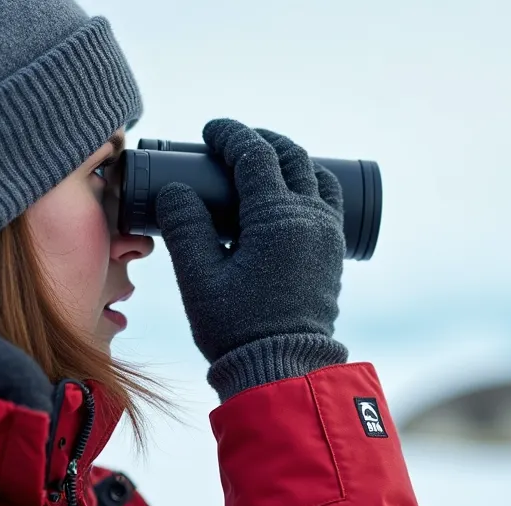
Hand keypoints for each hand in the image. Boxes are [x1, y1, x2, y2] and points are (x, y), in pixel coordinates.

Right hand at [155, 118, 347, 400]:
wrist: (283, 368)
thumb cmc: (236, 327)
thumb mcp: (198, 276)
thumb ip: (185, 227)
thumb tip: (176, 190)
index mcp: (277, 217)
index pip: (256, 154)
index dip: (231, 135)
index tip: (209, 132)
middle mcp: (311, 218)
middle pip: (293, 157)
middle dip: (263, 141)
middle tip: (234, 143)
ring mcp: (327, 235)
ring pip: (317, 178)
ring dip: (291, 163)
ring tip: (263, 167)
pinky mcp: (333, 254)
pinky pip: (327, 205)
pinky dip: (307, 188)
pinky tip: (286, 201)